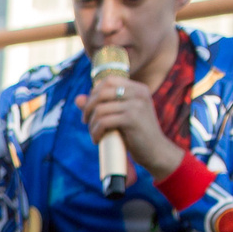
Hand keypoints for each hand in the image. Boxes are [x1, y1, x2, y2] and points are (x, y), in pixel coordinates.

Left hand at [84, 66, 183, 183]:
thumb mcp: (119, 116)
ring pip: (100, 109)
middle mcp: (139, 93)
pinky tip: (97, 139)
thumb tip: (77, 98)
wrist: (155, 151)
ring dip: (91, 124)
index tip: (90, 109)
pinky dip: (95, 132)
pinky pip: (103, 121)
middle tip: (86, 122)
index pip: (109, 80)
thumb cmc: (135, 134)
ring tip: (94, 134)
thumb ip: (100, 105)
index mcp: (138, 89)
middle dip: (88, 108)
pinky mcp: (131, 119)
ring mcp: (136, 105)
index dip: (94, 93)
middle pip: (101, 92)